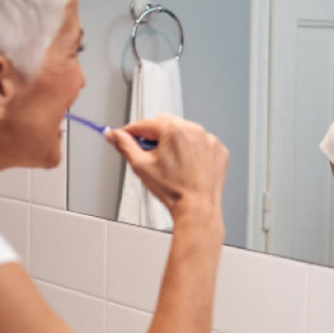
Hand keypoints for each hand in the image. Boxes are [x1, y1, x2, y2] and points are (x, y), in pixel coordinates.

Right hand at [105, 115, 228, 216]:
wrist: (198, 208)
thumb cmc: (174, 191)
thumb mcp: (141, 166)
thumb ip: (125, 146)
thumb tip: (114, 135)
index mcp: (174, 129)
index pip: (144, 124)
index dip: (130, 131)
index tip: (124, 135)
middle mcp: (194, 130)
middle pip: (165, 124)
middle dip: (154, 136)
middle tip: (149, 154)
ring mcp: (209, 139)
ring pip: (184, 133)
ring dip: (175, 142)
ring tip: (171, 165)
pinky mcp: (218, 150)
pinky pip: (200, 143)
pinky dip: (193, 150)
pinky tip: (187, 166)